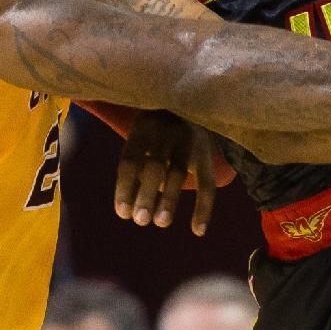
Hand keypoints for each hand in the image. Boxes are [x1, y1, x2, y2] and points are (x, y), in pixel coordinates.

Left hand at [113, 110, 215, 236]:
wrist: (194, 99)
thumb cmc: (157, 129)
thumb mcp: (142, 135)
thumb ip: (136, 166)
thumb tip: (129, 210)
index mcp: (143, 127)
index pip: (130, 159)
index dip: (125, 187)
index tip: (122, 213)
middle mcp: (165, 131)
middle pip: (155, 165)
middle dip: (147, 194)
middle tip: (140, 221)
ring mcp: (189, 140)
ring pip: (178, 172)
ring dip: (170, 200)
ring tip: (161, 223)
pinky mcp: (207, 152)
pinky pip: (207, 183)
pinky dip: (204, 207)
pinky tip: (198, 230)